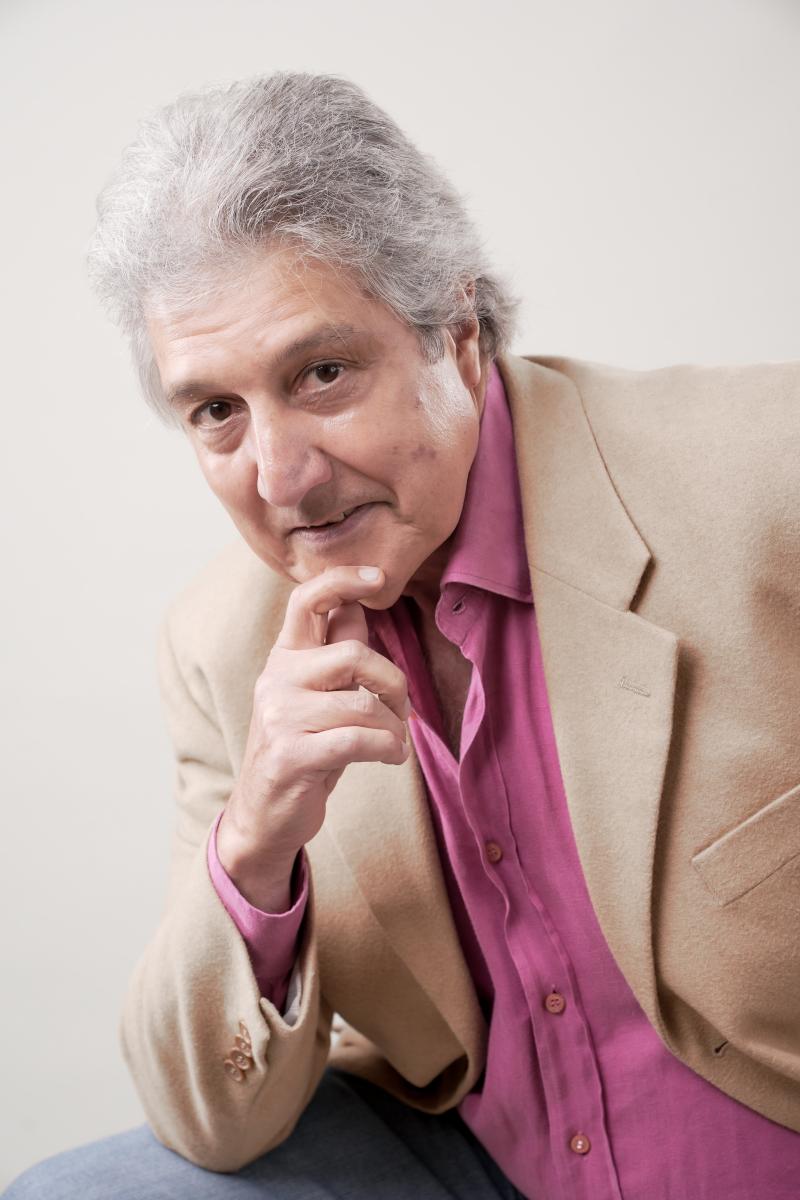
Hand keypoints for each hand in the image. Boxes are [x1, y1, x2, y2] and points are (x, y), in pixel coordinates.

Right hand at [216, 565, 409, 910]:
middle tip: (402, 710)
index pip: (306, 600)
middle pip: (352, 653)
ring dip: (393, 726)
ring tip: (395, 742)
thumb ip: (335, 655)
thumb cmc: (303, 748)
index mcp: (283, 658)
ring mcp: (280, 717)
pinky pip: (359, 740)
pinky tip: (392, 757)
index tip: (378, 577)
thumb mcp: (317, 696)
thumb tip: (358, 605)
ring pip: (362, 703)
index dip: (342, 580)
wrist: (264, 814)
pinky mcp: (291, 754)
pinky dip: (388, 749)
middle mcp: (276, 679)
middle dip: (392, 682)